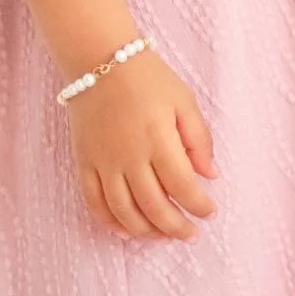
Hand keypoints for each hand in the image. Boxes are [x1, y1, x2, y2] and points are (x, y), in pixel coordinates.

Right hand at [69, 51, 217, 240]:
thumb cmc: (149, 79)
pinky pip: (94, 202)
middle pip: (154, 206)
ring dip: (146, 231)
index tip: (209, 212)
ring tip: (163, 235)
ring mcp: (103, 162)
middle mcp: (130, 156)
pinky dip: (110, 222)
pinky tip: (127, 230)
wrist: (100, 60)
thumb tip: (210, 175)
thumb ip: (199, 140)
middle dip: (175, 227)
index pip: (182, 186)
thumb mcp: (184, 101)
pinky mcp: (84, 162)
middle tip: (190, 234)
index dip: (198, 205)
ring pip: (124, 211)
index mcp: (159, 139)